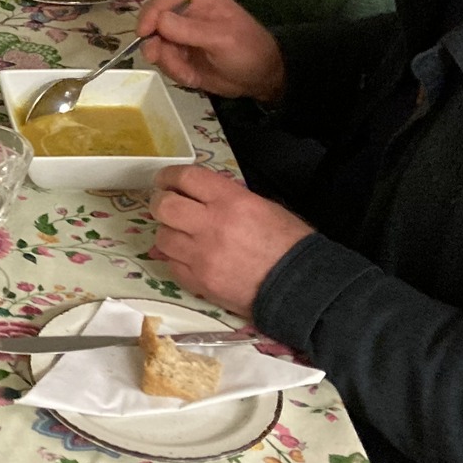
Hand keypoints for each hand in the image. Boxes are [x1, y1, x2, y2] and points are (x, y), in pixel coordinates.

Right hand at [135, 0, 284, 102]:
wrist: (261, 79)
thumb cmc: (248, 52)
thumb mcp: (221, 39)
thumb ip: (189, 30)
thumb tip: (158, 20)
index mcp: (200, 0)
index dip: (151, 14)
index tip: (144, 34)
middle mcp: (187, 15)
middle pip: (154, 23)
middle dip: (156, 43)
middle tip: (159, 58)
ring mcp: (183, 36)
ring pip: (157, 46)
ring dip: (168, 62)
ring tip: (187, 73)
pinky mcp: (182, 55)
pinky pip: (166, 62)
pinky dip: (175, 72)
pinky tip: (192, 77)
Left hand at [150, 166, 313, 315]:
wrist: (301, 287)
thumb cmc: (289, 243)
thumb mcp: (264, 206)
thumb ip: (228, 198)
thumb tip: (195, 198)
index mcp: (232, 201)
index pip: (186, 178)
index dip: (169, 176)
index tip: (165, 179)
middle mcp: (212, 226)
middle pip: (164, 207)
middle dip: (161, 203)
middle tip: (167, 205)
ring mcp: (202, 256)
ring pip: (162, 237)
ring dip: (168, 233)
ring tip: (182, 235)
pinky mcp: (199, 282)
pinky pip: (171, 264)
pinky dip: (175, 258)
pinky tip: (188, 256)